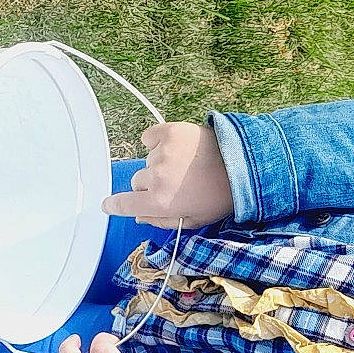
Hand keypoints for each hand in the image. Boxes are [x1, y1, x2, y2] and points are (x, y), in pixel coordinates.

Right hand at [102, 120, 233, 227]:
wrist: (244, 165)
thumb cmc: (221, 195)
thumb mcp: (194, 220)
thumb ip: (162, 221)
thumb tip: (141, 216)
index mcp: (159, 202)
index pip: (123, 204)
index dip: (114, 205)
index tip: (109, 205)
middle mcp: (156, 177)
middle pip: (137, 182)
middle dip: (150, 185)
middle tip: (174, 184)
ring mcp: (161, 153)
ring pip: (148, 161)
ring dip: (160, 164)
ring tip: (186, 166)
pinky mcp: (168, 132)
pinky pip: (150, 138)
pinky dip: (158, 143)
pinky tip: (177, 149)